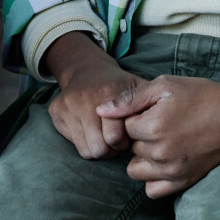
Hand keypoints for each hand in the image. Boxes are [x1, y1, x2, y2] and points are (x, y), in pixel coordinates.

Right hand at [44, 33, 140, 159]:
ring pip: (86, 151)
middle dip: (110, 149)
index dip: (123, 142)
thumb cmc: (117, 85)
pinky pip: (73, 144)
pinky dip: (83, 142)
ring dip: (97, 148)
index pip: (115, 138)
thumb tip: (163, 126)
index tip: (126, 136)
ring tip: (103, 136)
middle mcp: (84, 99)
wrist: (86, 69)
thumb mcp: (137, 87)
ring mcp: (67, 106)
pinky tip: (90, 131)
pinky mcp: (55, 112)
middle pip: (99, 149)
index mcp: (109, 93)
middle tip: (114, 139)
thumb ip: (149, 104)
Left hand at [95, 76, 219, 198]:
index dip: (134, 117)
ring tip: (160, 143)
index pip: (122, 127)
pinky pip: (152, 190)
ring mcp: (171, 170)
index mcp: (152, 126)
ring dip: (142, 159)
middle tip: (160, 124)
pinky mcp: (182, 182)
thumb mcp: (164, 86)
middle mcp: (159, 152)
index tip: (151, 111)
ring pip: (135, 171)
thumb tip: (100, 110)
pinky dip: (153, 178)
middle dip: (138, 137)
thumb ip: (129, 99)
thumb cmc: (201, 96)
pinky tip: (163, 162)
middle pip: (129, 149)